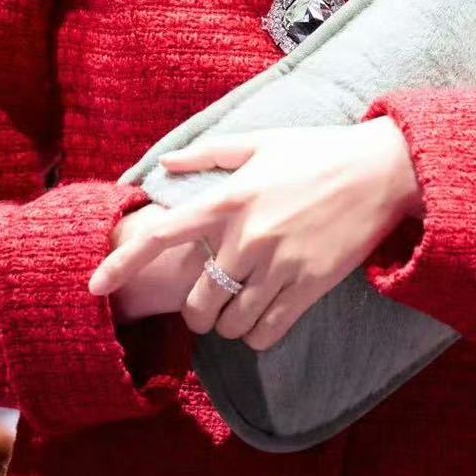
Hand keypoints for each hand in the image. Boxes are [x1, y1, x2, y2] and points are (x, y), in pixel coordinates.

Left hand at [89, 119, 420, 352]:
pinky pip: (266, 332)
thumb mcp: (260, 142)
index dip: (123, 263)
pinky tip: (263, 318)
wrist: (381, 171)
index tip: (94, 286)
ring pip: (231, 323)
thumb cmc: (317, 152)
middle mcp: (249, 234)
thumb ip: (207, 155)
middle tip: (211, 301)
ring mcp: (280, 263)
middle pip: (198, 301)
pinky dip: (256, 333)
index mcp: (230, 197)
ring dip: (228, 325)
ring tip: (241, 307)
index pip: (163, 235)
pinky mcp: (310, 285)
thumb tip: (161, 167)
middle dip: (198, 312)